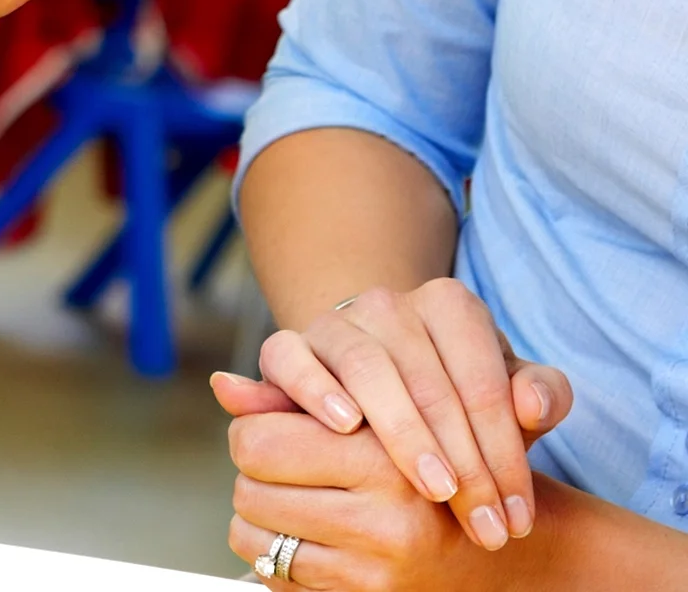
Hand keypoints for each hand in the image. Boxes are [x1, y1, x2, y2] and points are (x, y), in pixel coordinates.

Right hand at [218, 281, 571, 550]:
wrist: (386, 379)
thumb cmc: (459, 395)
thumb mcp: (510, 395)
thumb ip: (542, 394)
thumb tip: (534, 404)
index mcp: (449, 305)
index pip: (482, 382)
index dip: (505, 454)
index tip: (518, 518)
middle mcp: (389, 303)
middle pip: (430, 383)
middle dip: (465, 466)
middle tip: (485, 529)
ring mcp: (337, 322)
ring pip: (367, 367)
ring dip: (405, 435)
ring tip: (436, 490)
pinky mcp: (290, 344)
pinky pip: (291, 356)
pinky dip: (315, 388)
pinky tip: (344, 427)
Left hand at [222, 407, 549, 591]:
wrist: (502, 551)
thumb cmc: (419, 464)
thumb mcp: (369, 414)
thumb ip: (288, 396)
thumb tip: (219, 383)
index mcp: (379, 454)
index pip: (258, 439)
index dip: (250, 431)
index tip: (268, 431)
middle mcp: (382, 516)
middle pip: (248, 488)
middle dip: (252, 475)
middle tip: (276, 467)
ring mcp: (376, 569)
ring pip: (254, 537)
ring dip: (259, 519)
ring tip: (287, 500)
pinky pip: (278, 577)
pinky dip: (276, 557)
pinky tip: (305, 538)